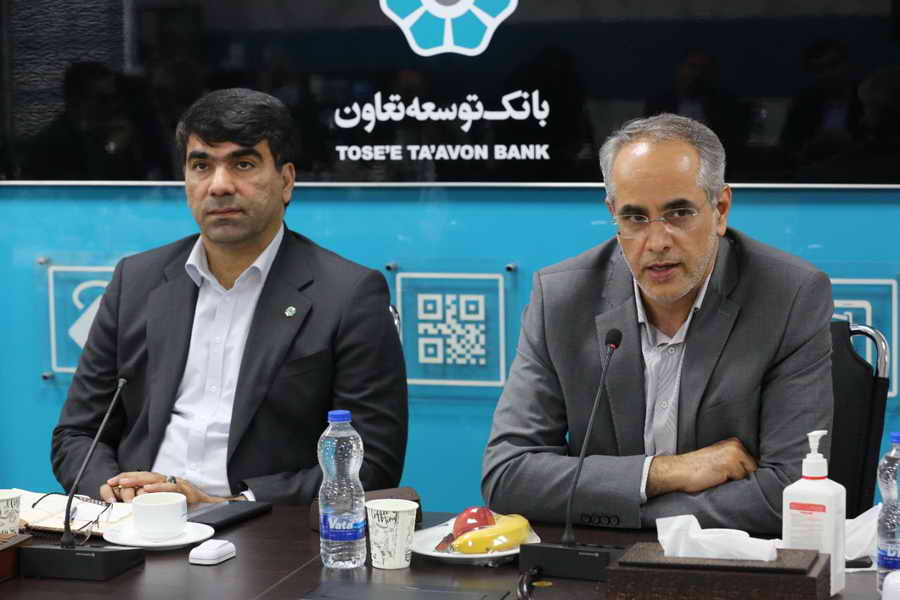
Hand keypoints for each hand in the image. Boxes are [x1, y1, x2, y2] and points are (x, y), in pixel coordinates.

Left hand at [104, 472, 227, 503]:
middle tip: (113, 482)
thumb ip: (156, 502)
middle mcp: (170, 481)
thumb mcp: (169, 503)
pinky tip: (146, 490)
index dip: (128, 477)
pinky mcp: (185, 490)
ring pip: (155, 479)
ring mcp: (178, 484)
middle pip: (146, 475)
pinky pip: (170, 488)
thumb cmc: (192, 506)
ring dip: (138, 480)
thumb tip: (136, 507)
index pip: (143, 477)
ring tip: (125, 483)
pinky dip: (157, 488)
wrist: (214, 507)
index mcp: (164, 483)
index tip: (112, 482)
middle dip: (128, 477)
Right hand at [647, 437, 757, 497]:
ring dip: (736, 480)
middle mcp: (736, 446)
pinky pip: (741, 481)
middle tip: (721, 475)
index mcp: (734, 442)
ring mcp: (734, 454)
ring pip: (748, 475)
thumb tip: (754, 471)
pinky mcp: (731, 465)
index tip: (728, 473)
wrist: (679, 470)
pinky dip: (731, 484)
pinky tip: (717, 478)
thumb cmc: (696, 468)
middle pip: (753, 469)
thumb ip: (736, 461)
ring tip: (718, 477)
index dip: (743, 471)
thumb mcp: (719, 459)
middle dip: (741, 476)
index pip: (753, 461)